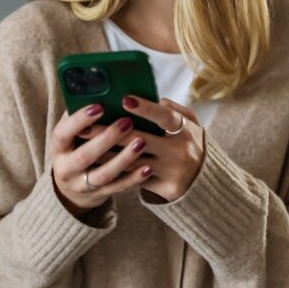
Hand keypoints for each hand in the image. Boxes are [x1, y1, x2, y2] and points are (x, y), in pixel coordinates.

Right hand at [49, 103, 154, 217]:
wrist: (70, 188)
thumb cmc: (76, 148)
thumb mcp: (71, 135)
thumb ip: (80, 117)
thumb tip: (96, 90)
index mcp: (58, 148)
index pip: (63, 133)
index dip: (79, 120)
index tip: (99, 106)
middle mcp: (66, 169)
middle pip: (85, 156)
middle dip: (106, 138)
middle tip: (127, 122)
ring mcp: (83, 185)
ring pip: (104, 174)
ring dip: (123, 158)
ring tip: (141, 142)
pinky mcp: (100, 194)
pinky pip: (118, 188)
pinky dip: (133, 179)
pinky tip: (148, 168)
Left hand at [84, 96, 204, 201]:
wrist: (204, 180)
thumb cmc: (190, 143)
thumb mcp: (192, 124)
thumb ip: (175, 109)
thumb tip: (156, 99)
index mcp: (186, 130)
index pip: (165, 117)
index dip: (146, 108)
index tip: (124, 100)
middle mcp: (180, 151)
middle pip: (140, 140)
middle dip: (109, 132)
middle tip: (85, 126)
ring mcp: (172, 171)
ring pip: (131, 161)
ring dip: (105, 154)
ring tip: (84, 145)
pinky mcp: (165, 188)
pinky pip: (135, 179)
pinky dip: (116, 171)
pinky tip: (97, 164)